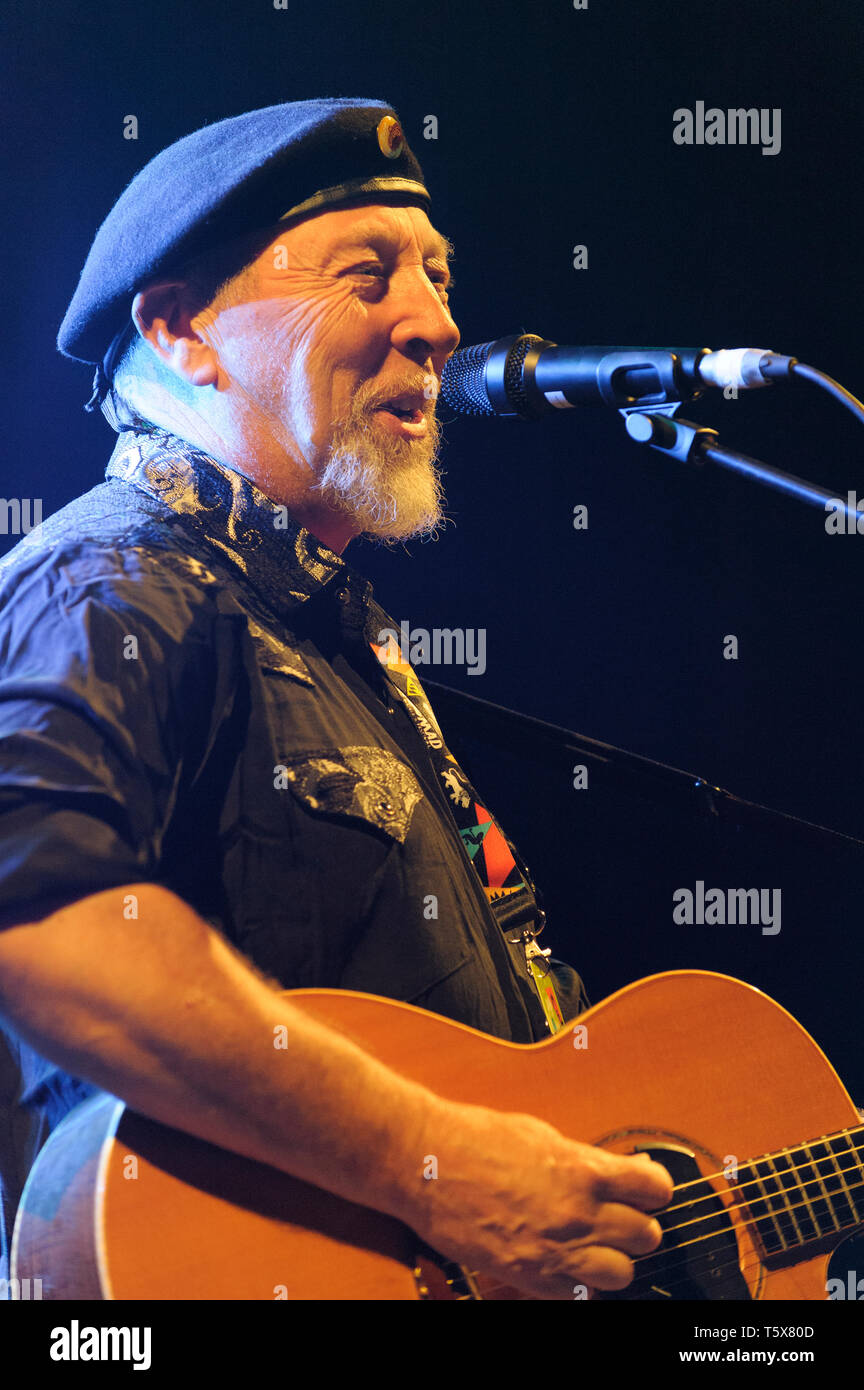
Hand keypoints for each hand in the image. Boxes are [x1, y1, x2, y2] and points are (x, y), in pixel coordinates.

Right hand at [401, 1099, 673, 1299]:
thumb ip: (585, 1158)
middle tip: (620, 1215)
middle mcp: (576, 1214)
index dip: (654, 1188)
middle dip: (637, 1224)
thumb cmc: (475, 1139)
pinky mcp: (528, 1277)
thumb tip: (622, 1169)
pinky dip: (578, 1282)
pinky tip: (564, 1261)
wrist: (425, 1163)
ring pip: (622, 1274)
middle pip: (646, 1235)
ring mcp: (554, 1251)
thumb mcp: (541, 1134)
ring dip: (614, 1259)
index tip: (645, 1187)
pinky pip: (578, 1295)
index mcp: (582, 1171)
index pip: (654, 1188)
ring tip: (594, 1243)